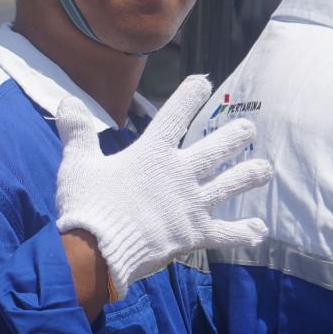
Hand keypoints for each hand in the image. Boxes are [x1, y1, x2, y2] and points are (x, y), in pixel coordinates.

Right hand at [54, 76, 271, 297]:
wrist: (98, 251)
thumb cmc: (86, 205)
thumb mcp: (77, 163)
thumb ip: (77, 131)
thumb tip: (68, 101)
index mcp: (151, 154)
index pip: (174, 116)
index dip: (190, 96)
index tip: (204, 82)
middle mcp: (178, 174)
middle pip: (214, 150)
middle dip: (233, 136)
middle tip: (247, 128)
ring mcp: (190, 205)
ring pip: (228, 186)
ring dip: (247, 176)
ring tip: (264, 169)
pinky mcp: (194, 234)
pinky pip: (225, 233)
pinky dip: (243, 232)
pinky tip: (259, 229)